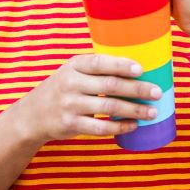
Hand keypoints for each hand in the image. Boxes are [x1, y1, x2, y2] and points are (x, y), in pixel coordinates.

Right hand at [13, 54, 161, 143]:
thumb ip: (96, 69)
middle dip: (137, 89)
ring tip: (151, 112)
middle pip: (110, 85)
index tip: (141, 70)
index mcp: (74, 65)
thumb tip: (136, 68)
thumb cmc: (62, 88)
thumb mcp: (72, 71)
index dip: (121, 65)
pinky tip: (133, 125)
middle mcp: (71, 83)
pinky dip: (120, 126)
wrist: (33, 114)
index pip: (100, 62)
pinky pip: (101, 127)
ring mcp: (70, 104)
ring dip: (134, 110)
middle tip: (156, 92)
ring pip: (109, 107)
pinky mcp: (71, 124)